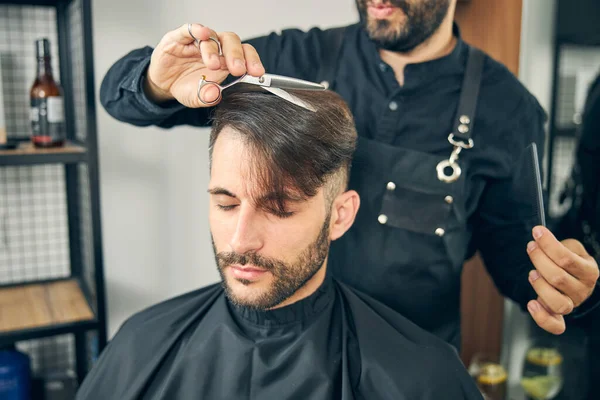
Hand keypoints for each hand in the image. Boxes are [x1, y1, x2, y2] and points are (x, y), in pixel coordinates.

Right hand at [144, 23, 264, 106]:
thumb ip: (207, 97)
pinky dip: (197, 29)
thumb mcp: (196, 97)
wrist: (163, 83)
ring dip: (214, 50)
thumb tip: (215, 95)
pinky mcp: (179, 37)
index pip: (244, 55)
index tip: (257, 72)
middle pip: (231, 42)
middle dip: (237, 55)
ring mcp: (198, 42)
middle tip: (237, 69)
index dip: (252, 61)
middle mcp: (215, 49)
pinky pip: (190, 29)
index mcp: (226, 62)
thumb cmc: (186, 86)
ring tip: (213, 65)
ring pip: (212, 37)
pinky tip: (202, 33)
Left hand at [526, 225, 598, 333]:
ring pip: (557, 302)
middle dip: (539, 259)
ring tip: (531, 273)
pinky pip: (555, 326)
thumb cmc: (568, 261)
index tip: (536, 232)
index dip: (548, 244)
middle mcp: (582, 291)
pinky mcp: (559, 317)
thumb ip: (560, 244)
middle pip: (558, 278)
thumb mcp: (570, 247)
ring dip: (539, 286)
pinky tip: (531, 303)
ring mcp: (572, 305)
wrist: (566, 275)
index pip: (566, 259)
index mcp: (589, 272)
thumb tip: (542, 238)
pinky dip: (542, 318)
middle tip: (531, 247)